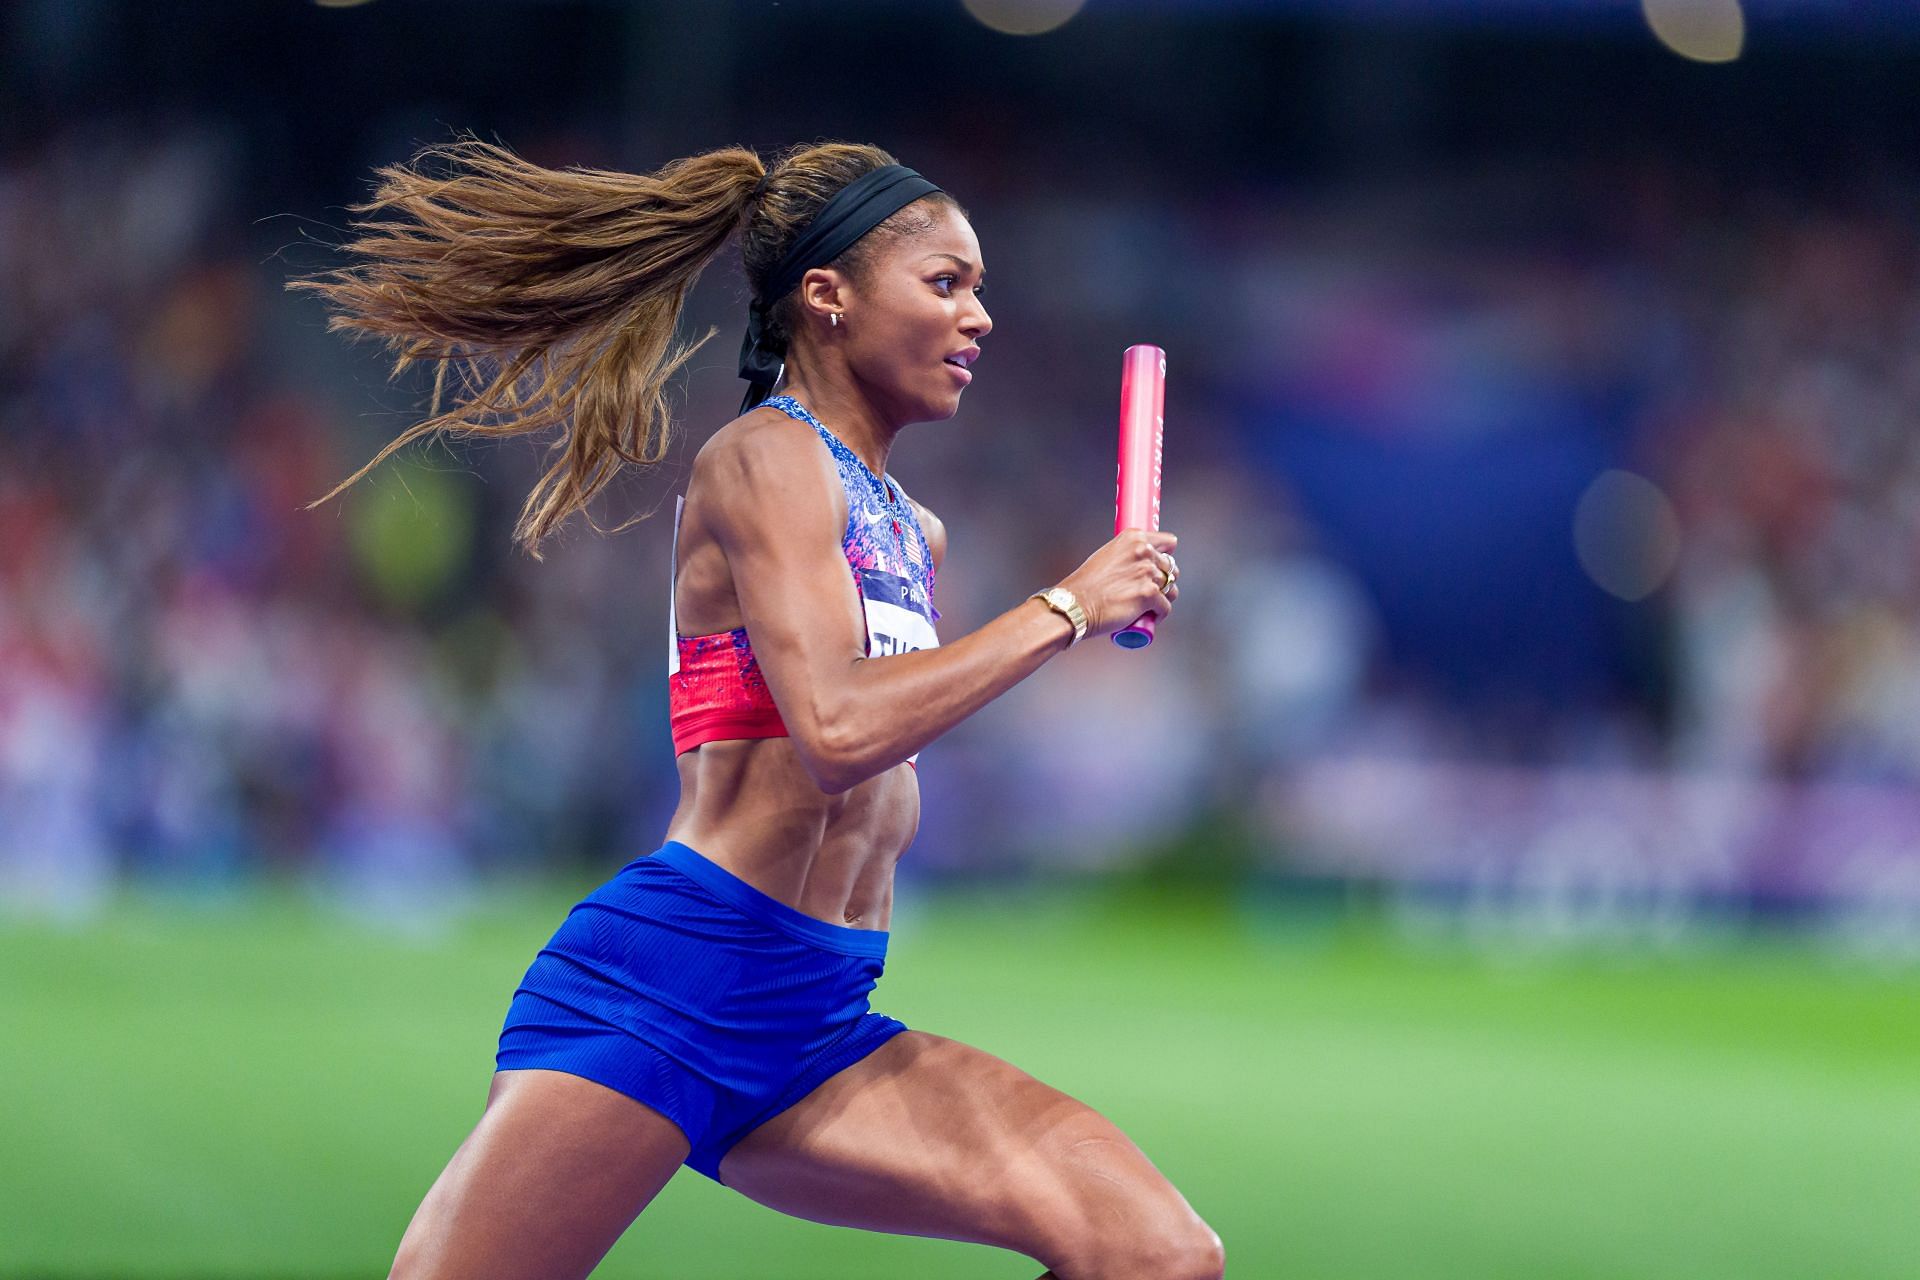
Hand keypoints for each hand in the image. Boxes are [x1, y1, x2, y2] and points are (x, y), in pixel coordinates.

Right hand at [1056, 528, 1178, 639]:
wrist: (1076, 604)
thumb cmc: (1086, 584)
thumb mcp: (1107, 554)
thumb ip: (1127, 553)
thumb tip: (1140, 561)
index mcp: (1134, 538)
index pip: (1168, 542)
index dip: (1166, 555)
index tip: (1162, 564)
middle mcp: (1143, 551)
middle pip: (1171, 567)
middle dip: (1163, 579)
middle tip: (1151, 589)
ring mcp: (1147, 572)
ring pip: (1171, 588)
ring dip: (1163, 598)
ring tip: (1149, 605)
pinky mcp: (1149, 594)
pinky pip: (1165, 607)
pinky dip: (1159, 614)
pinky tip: (1150, 616)